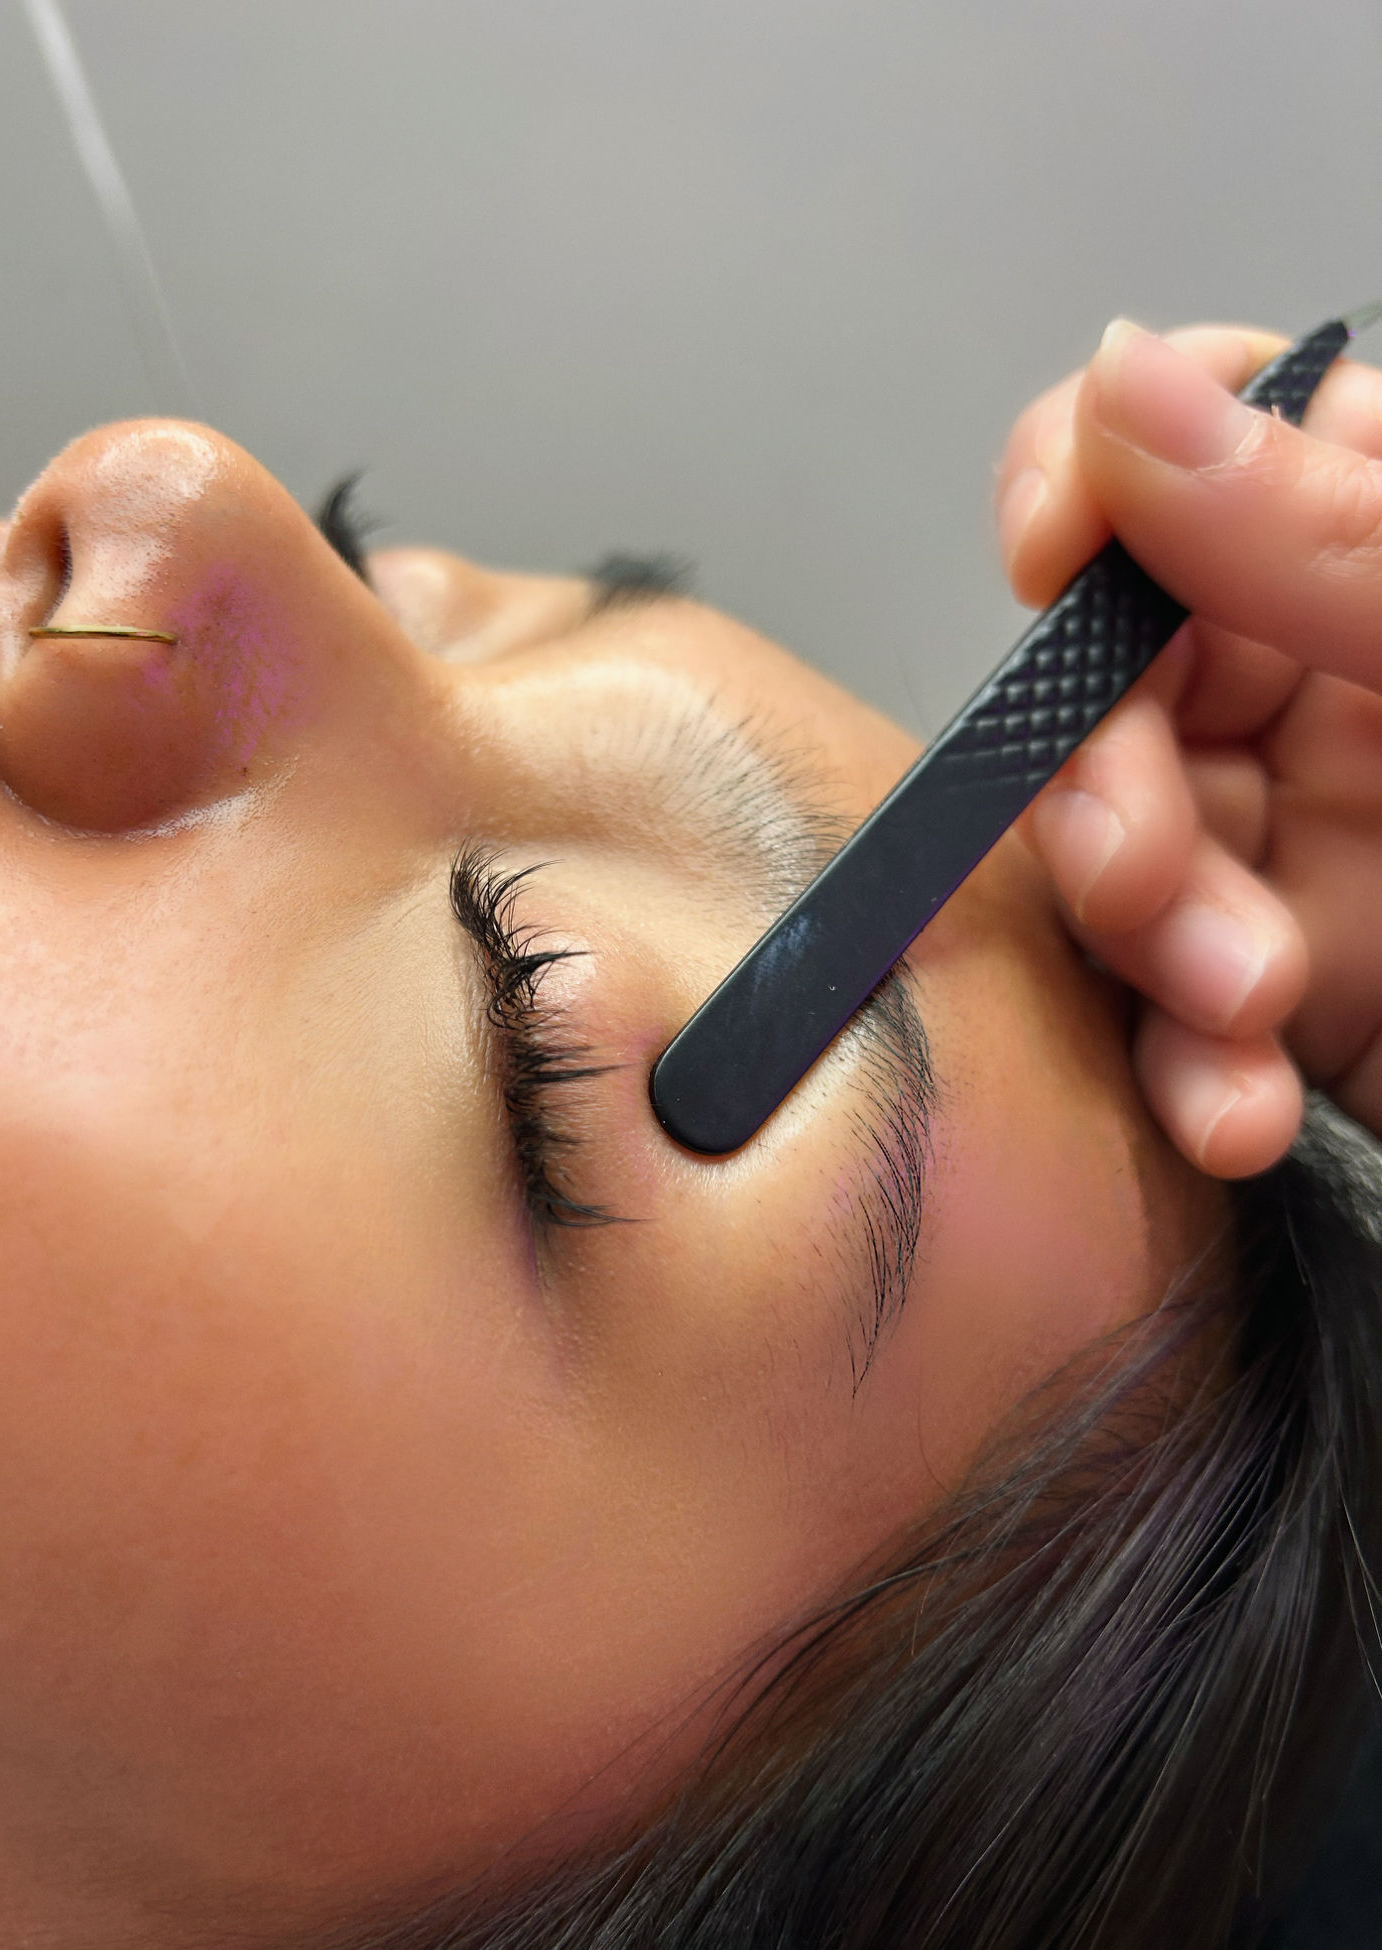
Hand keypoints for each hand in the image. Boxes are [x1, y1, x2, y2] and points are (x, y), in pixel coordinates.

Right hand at [994, 318, 1381, 1174]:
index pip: (1190, 446)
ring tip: (1242, 1008)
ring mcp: (1314, 844)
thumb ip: (1339, 543)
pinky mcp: (1307, 1002)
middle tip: (1146, 876)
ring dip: (1148, 939)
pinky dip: (1186, 1070)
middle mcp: (1334, 678)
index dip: (1085, 481)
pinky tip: (1238, 1112)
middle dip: (1104, 779)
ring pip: (1117, 854)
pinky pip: (1174, 1016)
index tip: (1054, 560)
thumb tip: (1121, 394)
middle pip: (1112, 677)